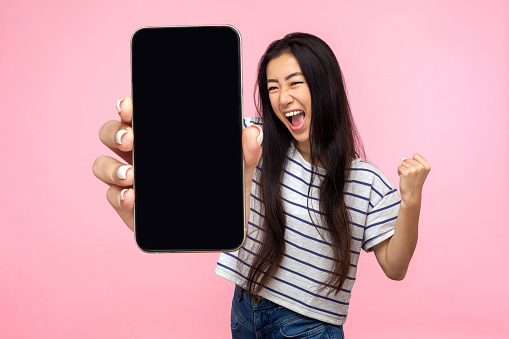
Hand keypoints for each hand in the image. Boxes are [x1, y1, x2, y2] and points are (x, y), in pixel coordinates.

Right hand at [92, 96, 262, 231]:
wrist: (222, 229)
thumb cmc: (224, 192)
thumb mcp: (238, 171)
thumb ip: (246, 152)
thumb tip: (253, 132)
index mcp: (160, 139)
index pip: (137, 115)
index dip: (129, 107)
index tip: (131, 106)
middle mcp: (140, 156)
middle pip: (112, 134)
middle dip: (115, 132)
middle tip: (131, 139)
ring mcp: (132, 182)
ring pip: (103, 165)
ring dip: (110, 167)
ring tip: (130, 175)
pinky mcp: (131, 209)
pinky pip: (113, 198)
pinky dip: (118, 196)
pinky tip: (131, 197)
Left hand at [398, 153, 430, 204]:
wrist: (412, 194)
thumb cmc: (414, 183)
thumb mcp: (419, 172)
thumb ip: (414, 163)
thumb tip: (403, 158)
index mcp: (427, 166)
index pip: (416, 155)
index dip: (412, 161)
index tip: (415, 170)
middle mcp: (421, 167)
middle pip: (408, 159)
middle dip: (406, 166)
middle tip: (410, 175)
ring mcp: (414, 170)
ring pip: (402, 162)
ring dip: (402, 169)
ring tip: (407, 176)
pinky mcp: (406, 172)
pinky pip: (399, 167)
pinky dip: (399, 172)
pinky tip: (403, 178)